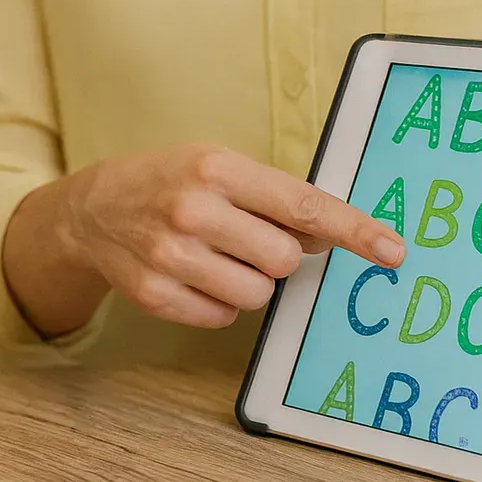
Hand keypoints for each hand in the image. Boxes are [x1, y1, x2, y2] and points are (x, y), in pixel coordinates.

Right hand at [58, 143, 406, 328]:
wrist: (91, 210)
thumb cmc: (169, 182)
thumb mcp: (218, 166)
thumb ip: (274, 197)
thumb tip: (327, 237)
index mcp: (217, 169)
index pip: (302, 204)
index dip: (352, 229)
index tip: (391, 249)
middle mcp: (193, 211)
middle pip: (284, 258)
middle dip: (278, 255)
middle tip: (248, 238)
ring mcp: (170, 257)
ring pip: (257, 293)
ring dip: (250, 280)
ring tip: (217, 255)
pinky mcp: (155, 296)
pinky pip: (223, 316)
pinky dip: (219, 301)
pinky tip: (194, 275)